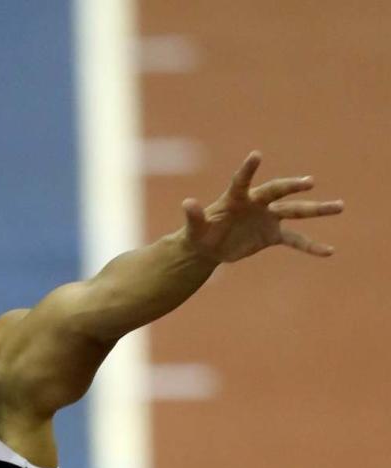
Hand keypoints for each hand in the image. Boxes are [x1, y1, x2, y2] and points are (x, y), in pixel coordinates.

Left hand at [182, 151, 343, 262]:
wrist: (210, 247)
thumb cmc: (200, 234)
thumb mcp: (195, 229)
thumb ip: (194, 216)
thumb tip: (187, 204)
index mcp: (237, 197)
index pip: (243, 180)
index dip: (248, 170)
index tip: (256, 155)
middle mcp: (257, 202)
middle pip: (278, 192)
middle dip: (292, 188)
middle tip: (308, 183)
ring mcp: (268, 218)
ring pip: (296, 211)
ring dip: (317, 210)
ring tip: (340, 207)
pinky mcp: (272, 235)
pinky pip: (295, 240)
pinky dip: (310, 246)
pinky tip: (328, 252)